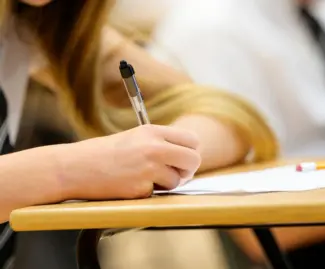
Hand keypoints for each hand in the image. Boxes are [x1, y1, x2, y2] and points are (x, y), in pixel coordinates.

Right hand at [55, 125, 200, 199]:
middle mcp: (154, 148)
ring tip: (144, 177)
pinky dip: (148, 192)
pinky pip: (158, 193)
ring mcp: (148, 168)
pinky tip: (130, 184)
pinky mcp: (141, 188)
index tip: (183, 159)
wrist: (74, 168)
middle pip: (193, 160)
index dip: (191, 151)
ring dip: (166, 184)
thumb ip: (160, 143)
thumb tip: (187, 155)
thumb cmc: (103, 153)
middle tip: (177, 174)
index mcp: (152, 131)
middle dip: (188, 170)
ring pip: (177, 180)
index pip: (192, 140)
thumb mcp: (135, 137)